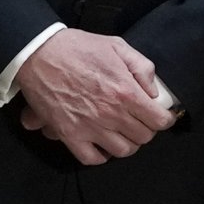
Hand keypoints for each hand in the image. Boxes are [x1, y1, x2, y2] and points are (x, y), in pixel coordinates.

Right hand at [15, 28, 173, 164]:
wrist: (38, 54)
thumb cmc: (76, 47)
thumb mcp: (117, 46)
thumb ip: (141, 67)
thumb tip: (153, 91)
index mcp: (126, 92)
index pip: (159, 120)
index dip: (164, 119)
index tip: (161, 116)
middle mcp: (111, 114)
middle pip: (143, 137)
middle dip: (146, 129)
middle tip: (140, 121)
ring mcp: (90, 127)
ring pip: (122, 151)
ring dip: (126, 143)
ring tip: (122, 133)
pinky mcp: (70, 135)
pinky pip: (92, 158)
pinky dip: (100, 155)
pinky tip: (102, 145)